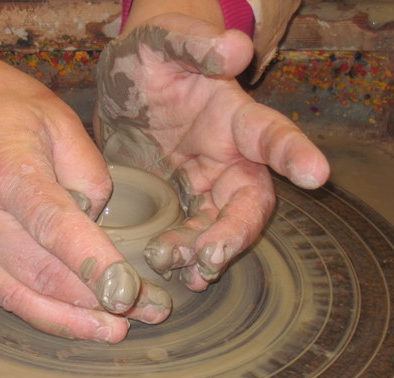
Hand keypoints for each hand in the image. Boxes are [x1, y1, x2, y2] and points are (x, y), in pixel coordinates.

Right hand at [0, 0, 174, 343]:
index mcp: (6, 172)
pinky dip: (38, 311)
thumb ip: (85, 168)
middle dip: (97, 302)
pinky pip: (0, 290)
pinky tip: (70, 320)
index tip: (131, 293)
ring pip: (19, 295)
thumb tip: (99, 219)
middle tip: (146, 313)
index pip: (56, 229)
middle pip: (42, 274)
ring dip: (69, 321)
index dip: (95, 266)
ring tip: (113, 333)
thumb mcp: (52, 113)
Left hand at [95, 12, 330, 288]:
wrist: (122, 85)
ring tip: (185, 270)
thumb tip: (235, 49)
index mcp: (232, 116)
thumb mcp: (163, 43)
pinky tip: (175, 273)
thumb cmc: (150, 58)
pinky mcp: (176, 202)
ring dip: (205, 252)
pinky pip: (188, 234)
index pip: (270, 134)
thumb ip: (196, 44)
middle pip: (248, 199)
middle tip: (211, 256)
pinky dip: (184, 257)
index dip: (293, 153)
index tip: (315, 174)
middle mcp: (226, 156)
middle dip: (236, 230)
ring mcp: (202, 183)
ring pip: (218, 225)